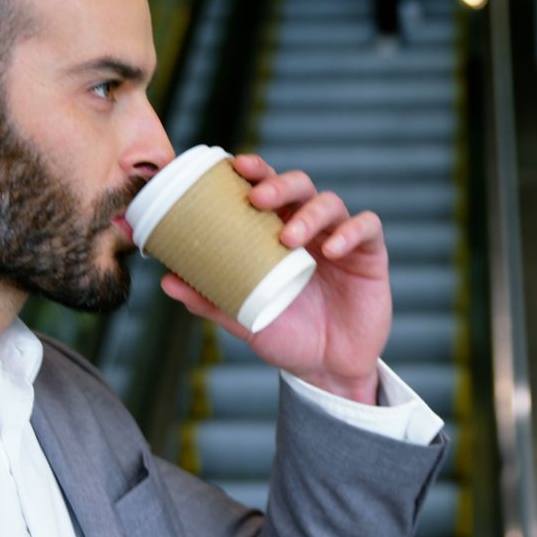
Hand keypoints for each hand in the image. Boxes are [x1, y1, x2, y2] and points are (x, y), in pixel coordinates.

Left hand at [160, 154, 390, 404]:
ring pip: (330, 202)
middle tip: (257, 198)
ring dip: (308, 213)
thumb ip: (209, 298)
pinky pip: (367, 228)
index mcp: (277, 233)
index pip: (266, 189)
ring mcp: (341, 239)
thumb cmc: (287, 335)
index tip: (234, 166)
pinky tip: (332, 249)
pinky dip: (350, 231)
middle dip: (278, 183)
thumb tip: (166, 280)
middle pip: (298, 185)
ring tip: (289, 237)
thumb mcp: (244, 317)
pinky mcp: (370, 255)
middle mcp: (309, 228)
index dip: (253, 171)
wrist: (327, 370)